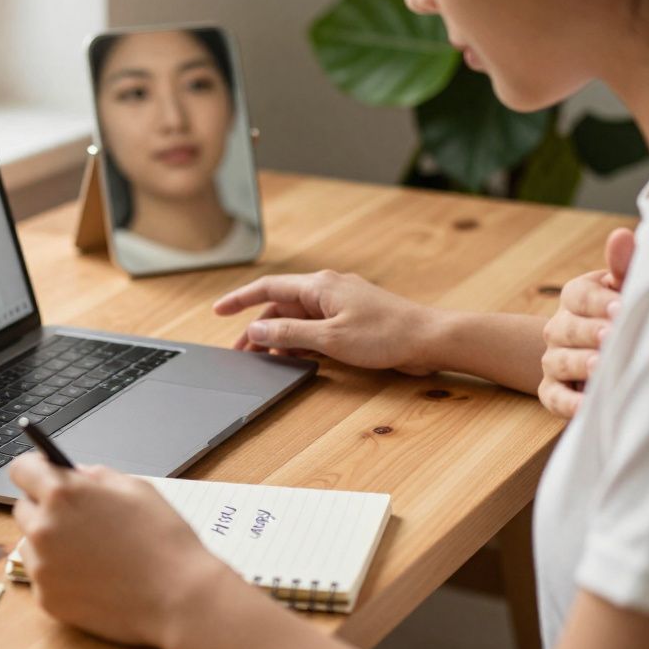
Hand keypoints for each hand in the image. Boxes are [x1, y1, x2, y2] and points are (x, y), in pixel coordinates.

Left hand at [9, 454, 230, 648]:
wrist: (179, 596)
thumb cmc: (163, 539)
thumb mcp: (135, 488)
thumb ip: (96, 476)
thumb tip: (74, 474)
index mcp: (63, 494)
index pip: (21, 469)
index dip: (34, 469)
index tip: (43, 474)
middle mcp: (43, 529)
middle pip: (22, 507)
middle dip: (44, 507)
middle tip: (77, 517)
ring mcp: (42, 567)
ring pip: (30, 544)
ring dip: (49, 542)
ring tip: (90, 551)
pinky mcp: (47, 599)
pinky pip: (43, 577)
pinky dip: (59, 574)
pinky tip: (92, 575)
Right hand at [212, 270, 436, 375]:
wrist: (430, 339)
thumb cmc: (386, 334)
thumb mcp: (329, 338)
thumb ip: (289, 334)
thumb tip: (256, 331)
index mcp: (319, 286)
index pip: (268, 288)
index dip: (239, 300)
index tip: (217, 311)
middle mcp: (327, 290)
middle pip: (281, 308)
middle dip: (258, 330)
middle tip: (241, 354)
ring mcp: (341, 304)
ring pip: (298, 320)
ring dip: (280, 339)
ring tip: (265, 362)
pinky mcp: (352, 320)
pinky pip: (316, 328)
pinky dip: (302, 343)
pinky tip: (296, 359)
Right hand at [538, 228, 634, 416]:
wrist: (606, 351)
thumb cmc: (625, 313)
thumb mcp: (626, 288)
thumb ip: (625, 264)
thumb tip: (622, 235)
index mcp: (576, 298)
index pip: (577, 295)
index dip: (598, 301)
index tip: (623, 307)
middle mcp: (559, 328)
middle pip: (564, 327)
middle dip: (588, 332)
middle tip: (612, 336)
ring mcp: (554, 360)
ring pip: (557, 360)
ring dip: (578, 363)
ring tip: (600, 367)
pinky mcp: (553, 390)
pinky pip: (553, 397)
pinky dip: (568, 403)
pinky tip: (587, 406)